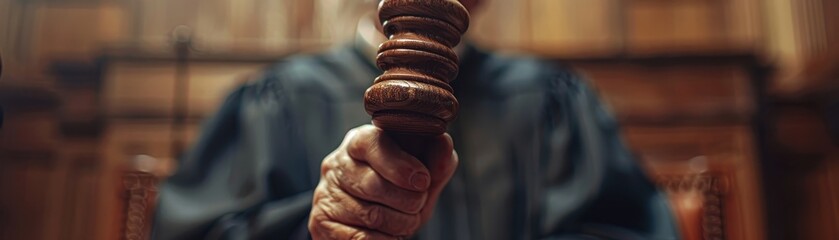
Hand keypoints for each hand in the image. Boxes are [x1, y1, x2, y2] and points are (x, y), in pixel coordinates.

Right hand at [308, 124, 457, 238]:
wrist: (369, 223)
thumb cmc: (399, 191)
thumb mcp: (422, 175)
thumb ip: (436, 160)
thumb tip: (443, 143)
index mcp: (361, 141)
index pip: (375, 143)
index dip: (401, 165)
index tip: (423, 181)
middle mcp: (337, 164)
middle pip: (374, 184)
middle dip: (408, 200)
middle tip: (417, 205)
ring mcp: (326, 193)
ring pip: (371, 215)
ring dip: (400, 223)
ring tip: (405, 221)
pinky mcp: (321, 223)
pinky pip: (361, 238)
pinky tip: (389, 235)